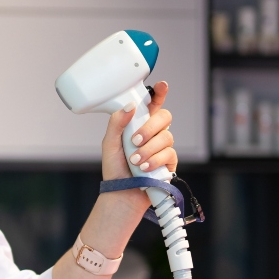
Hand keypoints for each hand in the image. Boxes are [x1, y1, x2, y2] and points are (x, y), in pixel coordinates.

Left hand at [98, 81, 178, 217]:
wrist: (122, 193)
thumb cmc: (115, 169)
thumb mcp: (110, 143)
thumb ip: (117, 123)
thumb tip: (129, 106)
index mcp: (139, 124)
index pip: (153, 104)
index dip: (159, 93)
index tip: (161, 86)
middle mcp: (153, 133)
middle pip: (164, 117)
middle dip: (149, 128)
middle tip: (134, 140)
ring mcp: (163, 147)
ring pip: (166, 137)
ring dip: (148, 149)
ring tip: (135, 161)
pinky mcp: (169, 161)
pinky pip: (169, 154)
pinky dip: (155, 160)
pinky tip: (144, 168)